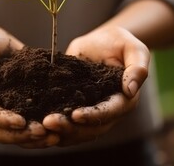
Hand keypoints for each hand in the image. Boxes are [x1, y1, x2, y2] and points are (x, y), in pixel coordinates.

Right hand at [0, 26, 59, 147]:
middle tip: (43, 132)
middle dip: (21, 134)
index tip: (22, 122)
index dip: (2, 120)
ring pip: (12, 135)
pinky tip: (56, 132)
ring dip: (32, 139)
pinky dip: (37, 133)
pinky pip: (23, 129)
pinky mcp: (12, 113)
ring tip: (53, 137)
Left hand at [43, 26, 148, 145]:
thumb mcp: (133, 48)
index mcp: (124, 100)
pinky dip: (53, 126)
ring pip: (77, 130)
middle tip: (49, 122)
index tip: (76, 115)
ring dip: (59, 131)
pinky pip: (65, 122)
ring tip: (40, 125)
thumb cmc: (119, 42)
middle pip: (91, 128)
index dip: (94, 116)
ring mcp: (90, 111)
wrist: (100, 42)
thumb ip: (137, 67)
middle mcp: (108, 111)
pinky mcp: (75, 107)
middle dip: (70, 127)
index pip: (110, 112)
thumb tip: (130, 90)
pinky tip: (36, 122)